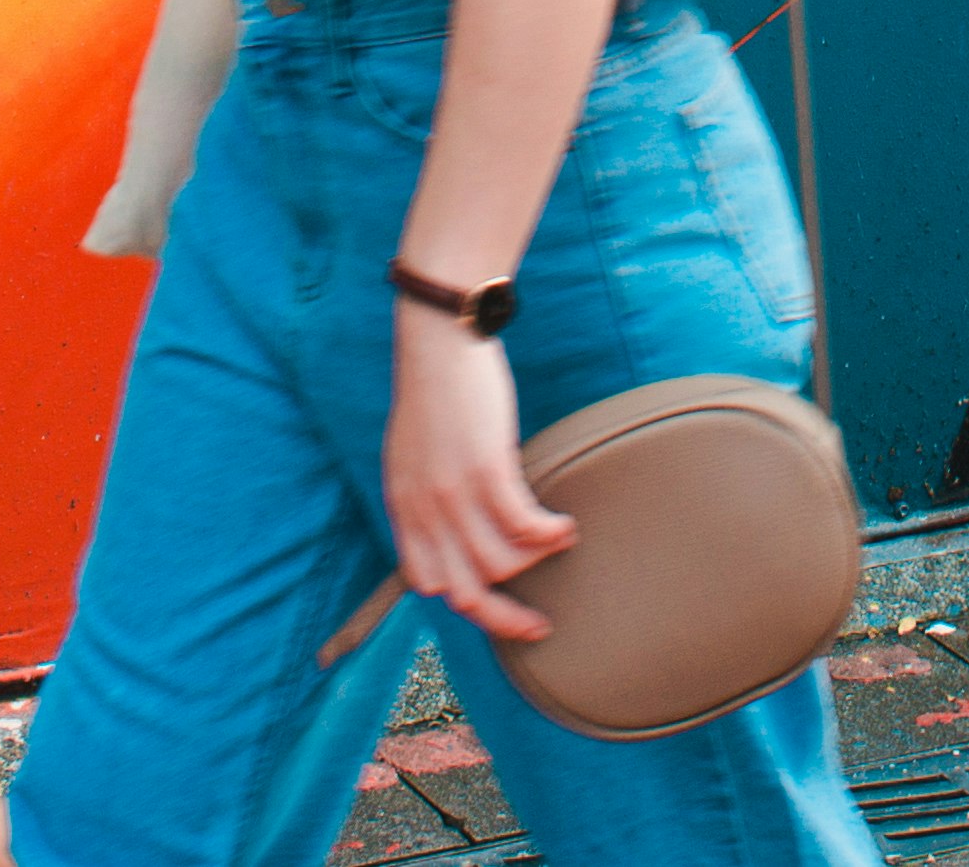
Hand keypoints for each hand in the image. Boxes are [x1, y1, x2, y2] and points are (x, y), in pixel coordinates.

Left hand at [381, 306, 573, 643]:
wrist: (438, 343)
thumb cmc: (433, 394)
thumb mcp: (411, 457)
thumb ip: (425, 497)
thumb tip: (451, 526)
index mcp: (404, 508)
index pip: (428, 582)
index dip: (464, 596)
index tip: (495, 597)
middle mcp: (424, 511)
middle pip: (466, 594)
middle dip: (505, 619)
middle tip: (537, 625)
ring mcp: (454, 494)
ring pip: (503, 564)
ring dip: (537, 562)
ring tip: (557, 542)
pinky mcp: (487, 470)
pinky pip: (524, 526)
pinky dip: (549, 535)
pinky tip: (564, 526)